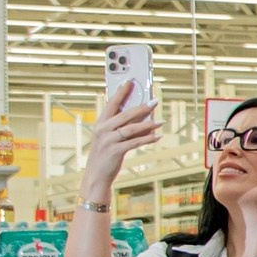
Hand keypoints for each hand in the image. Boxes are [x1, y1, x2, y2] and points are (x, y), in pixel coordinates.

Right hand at [84, 80, 161, 194]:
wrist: (96, 175)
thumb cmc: (105, 154)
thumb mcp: (109, 137)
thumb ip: (122, 126)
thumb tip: (143, 117)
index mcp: (100, 123)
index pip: (111, 103)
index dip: (121, 92)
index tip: (131, 82)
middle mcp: (102, 129)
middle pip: (124, 114)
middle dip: (141, 107)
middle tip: (154, 101)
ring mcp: (108, 140)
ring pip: (131, 128)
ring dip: (148, 124)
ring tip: (160, 122)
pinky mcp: (115, 151)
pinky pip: (135, 142)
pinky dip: (148, 139)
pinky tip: (157, 137)